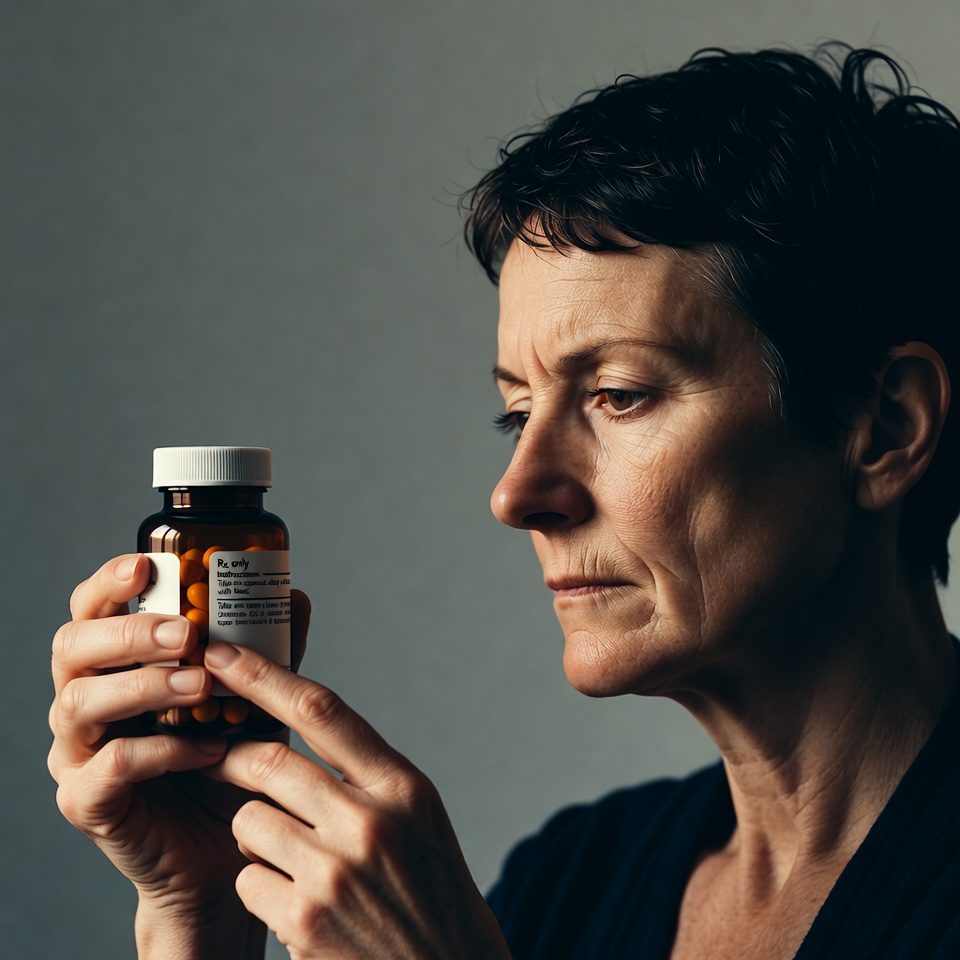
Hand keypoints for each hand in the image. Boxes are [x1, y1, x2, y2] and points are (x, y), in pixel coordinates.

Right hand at [47, 554, 309, 957]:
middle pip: (71, 647)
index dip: (108, 582)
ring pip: (81, 702)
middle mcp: (84, 702)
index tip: (145, 565)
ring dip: (145, 685)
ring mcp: (78, 753)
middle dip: (128, 632)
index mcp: (115, 666)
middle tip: (188, 633)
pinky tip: (206, 747)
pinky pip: (110, 766)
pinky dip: (159, 750)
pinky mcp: (87, 802)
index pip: (90, 610)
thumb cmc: (234, 760)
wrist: (227, 846)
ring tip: (202, 684)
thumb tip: (294, 594)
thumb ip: (266, 648)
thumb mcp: (253, 696)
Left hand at [202, 641, 510, 959]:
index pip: (324, 709)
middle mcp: (370, 821)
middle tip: (221, 762)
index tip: (225, 650)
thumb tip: (301, 721)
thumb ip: (367, 773)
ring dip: (254, 836)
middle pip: (270, 762)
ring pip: (248, 822)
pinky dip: (260, 888)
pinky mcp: (304, 922)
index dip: (265, 675)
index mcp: (402, 786)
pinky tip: (295, 906)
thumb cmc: (427, 890)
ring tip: (291, 861)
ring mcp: (335, 873)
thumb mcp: (417, 818)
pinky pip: (247, 880)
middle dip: (234, 760)